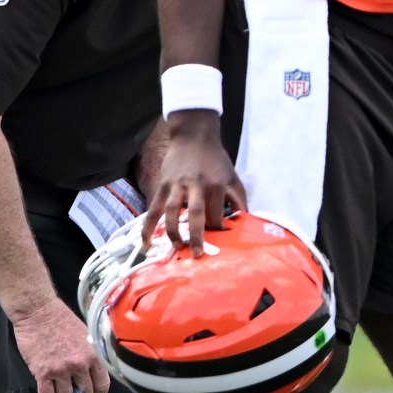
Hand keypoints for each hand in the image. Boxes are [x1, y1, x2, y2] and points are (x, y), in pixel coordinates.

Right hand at [10, 297, 109, 392]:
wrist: (39, 312)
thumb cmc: (62, 321)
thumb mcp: (87, 336)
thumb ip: (92, 356)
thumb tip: (93, 377)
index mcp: (94, 355)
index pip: (102, 386)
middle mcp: (79, 365)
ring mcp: (60, 370)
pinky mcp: (42, 372)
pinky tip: (48, 391)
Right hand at [141, 110, 244, 256]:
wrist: (193, 137)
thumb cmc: (216, 159)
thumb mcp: (233, 177)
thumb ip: (238, 200)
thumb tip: (244, 222)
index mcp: (215, 185)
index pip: (216, 214)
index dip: (218, 231)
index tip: (221, 243)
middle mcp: (195, 185)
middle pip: (195, 214)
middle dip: (197, 237)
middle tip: (199, 255)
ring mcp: (176, 185)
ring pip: (171, 212)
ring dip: (173, 233)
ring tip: (178, 249)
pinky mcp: (162, 186)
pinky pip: (153, 209)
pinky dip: (148, 227)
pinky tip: (148, 243)